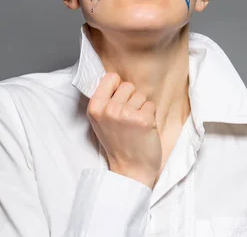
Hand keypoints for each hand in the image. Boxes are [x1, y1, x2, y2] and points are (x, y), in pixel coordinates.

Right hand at [87, 73, 161, 187]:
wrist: (130, 169)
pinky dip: (150, 116)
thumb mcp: (100, 121)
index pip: (111, 77)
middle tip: (127, 119)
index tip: (118, 102)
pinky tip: (144, 129)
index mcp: (95, 107)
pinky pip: (151, 105)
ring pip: (141, 95)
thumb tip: (115, 79)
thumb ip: (104, 100)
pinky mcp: (143, 119)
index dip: (117, 88)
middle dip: (130, 99)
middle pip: (128, 86)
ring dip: (141, 108)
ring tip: (135, 126)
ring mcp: (125, 114)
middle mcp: (108, 109)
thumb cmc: (117, 144)